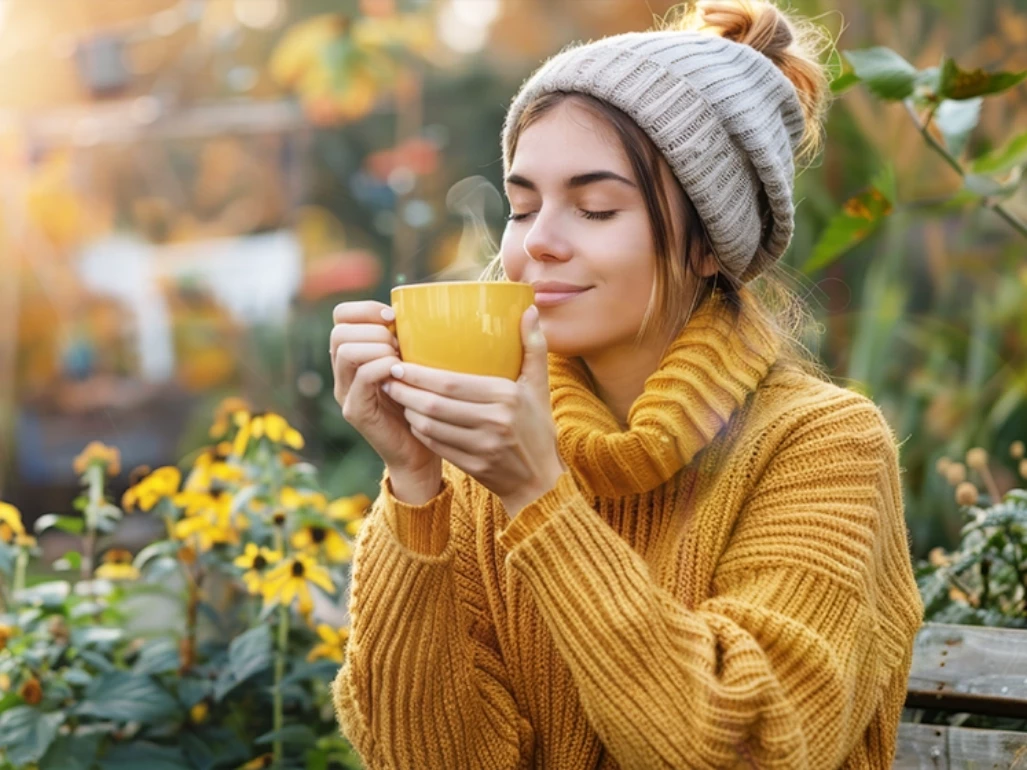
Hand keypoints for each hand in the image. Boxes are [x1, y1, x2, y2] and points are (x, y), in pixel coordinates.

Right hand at [330, 301, 441, 487]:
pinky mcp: (356, 411)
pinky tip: (401, 372)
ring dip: (378, 346)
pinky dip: (382, 367)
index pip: (341, 317)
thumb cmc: (423, 404)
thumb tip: (423, 310)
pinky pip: (361, 377)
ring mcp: (346, 393)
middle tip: (400, 344)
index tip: (394, 318)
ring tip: (400, 359)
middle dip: (373, 329)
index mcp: (354, 357)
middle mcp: (343, 374)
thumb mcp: (414, 364)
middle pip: (340, 331)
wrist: (421, 453)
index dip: (366, 309)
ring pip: (346, 350)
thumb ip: (408, 341)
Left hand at [382, 305, 565, 516]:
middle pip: (435, 404)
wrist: (541, 479)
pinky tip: (411, 419)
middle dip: (405, 391)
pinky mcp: (473, 466)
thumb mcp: (540, 385)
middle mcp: (494, 422)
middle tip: (388, 377)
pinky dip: (419, 431)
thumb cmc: (537, 426)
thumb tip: (530, 310)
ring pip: (430, 426)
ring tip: (396, 395)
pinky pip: (435, 445)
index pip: (451, 383)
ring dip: (407, 411)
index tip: (398, 363)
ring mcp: (482, 447)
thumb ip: (534, 346)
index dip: (420, 375)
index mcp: (507, 397)